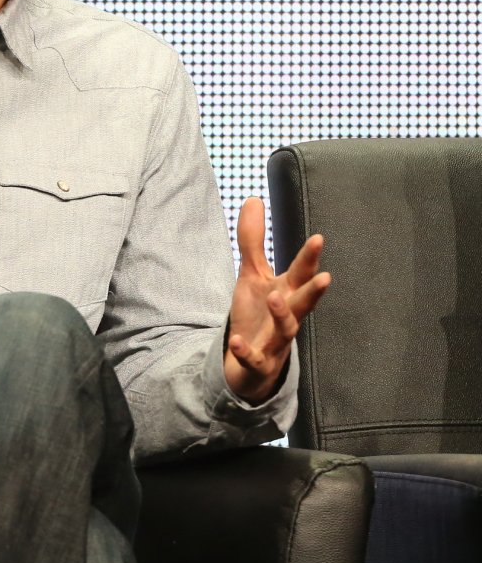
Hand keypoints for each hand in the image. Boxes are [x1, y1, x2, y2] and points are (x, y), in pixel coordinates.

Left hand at [224, 196, 330, 402]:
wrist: (250, 363)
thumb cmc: (258, 314)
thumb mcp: (252, 275)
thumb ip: (253, 240)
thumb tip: (253, 198)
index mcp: (287, 293)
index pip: (301, 273)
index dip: (309, 257)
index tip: (319, 237)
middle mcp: (286, 316)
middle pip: (302, 303)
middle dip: (313, 291)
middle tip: (325, 277)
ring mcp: (274, 341)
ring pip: (285, 330)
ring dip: (282, 315)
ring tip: (274, 297)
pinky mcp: (257, 362)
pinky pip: (253, 358)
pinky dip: (246, 351)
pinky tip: (236, 341)